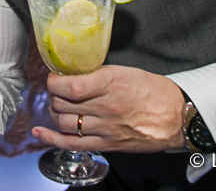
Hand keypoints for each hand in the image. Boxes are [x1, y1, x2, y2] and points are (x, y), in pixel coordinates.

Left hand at [32, 66, 186, 153]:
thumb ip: (98, 74)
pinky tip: (40, 133)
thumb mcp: (125, 72)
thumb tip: (75, 73)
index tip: (54, 77)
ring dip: (54, 114)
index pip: (69, 85)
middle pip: (62, 104)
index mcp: (110, 83)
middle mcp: (105, 106)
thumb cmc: (153, 91)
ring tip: (58, 107)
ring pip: (63, 123)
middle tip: (57, 91)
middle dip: (53, 96)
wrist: (175, 116)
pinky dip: (51, 140)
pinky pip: (72, 144)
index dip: (54, 81)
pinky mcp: (107, 144)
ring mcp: (104, 128)